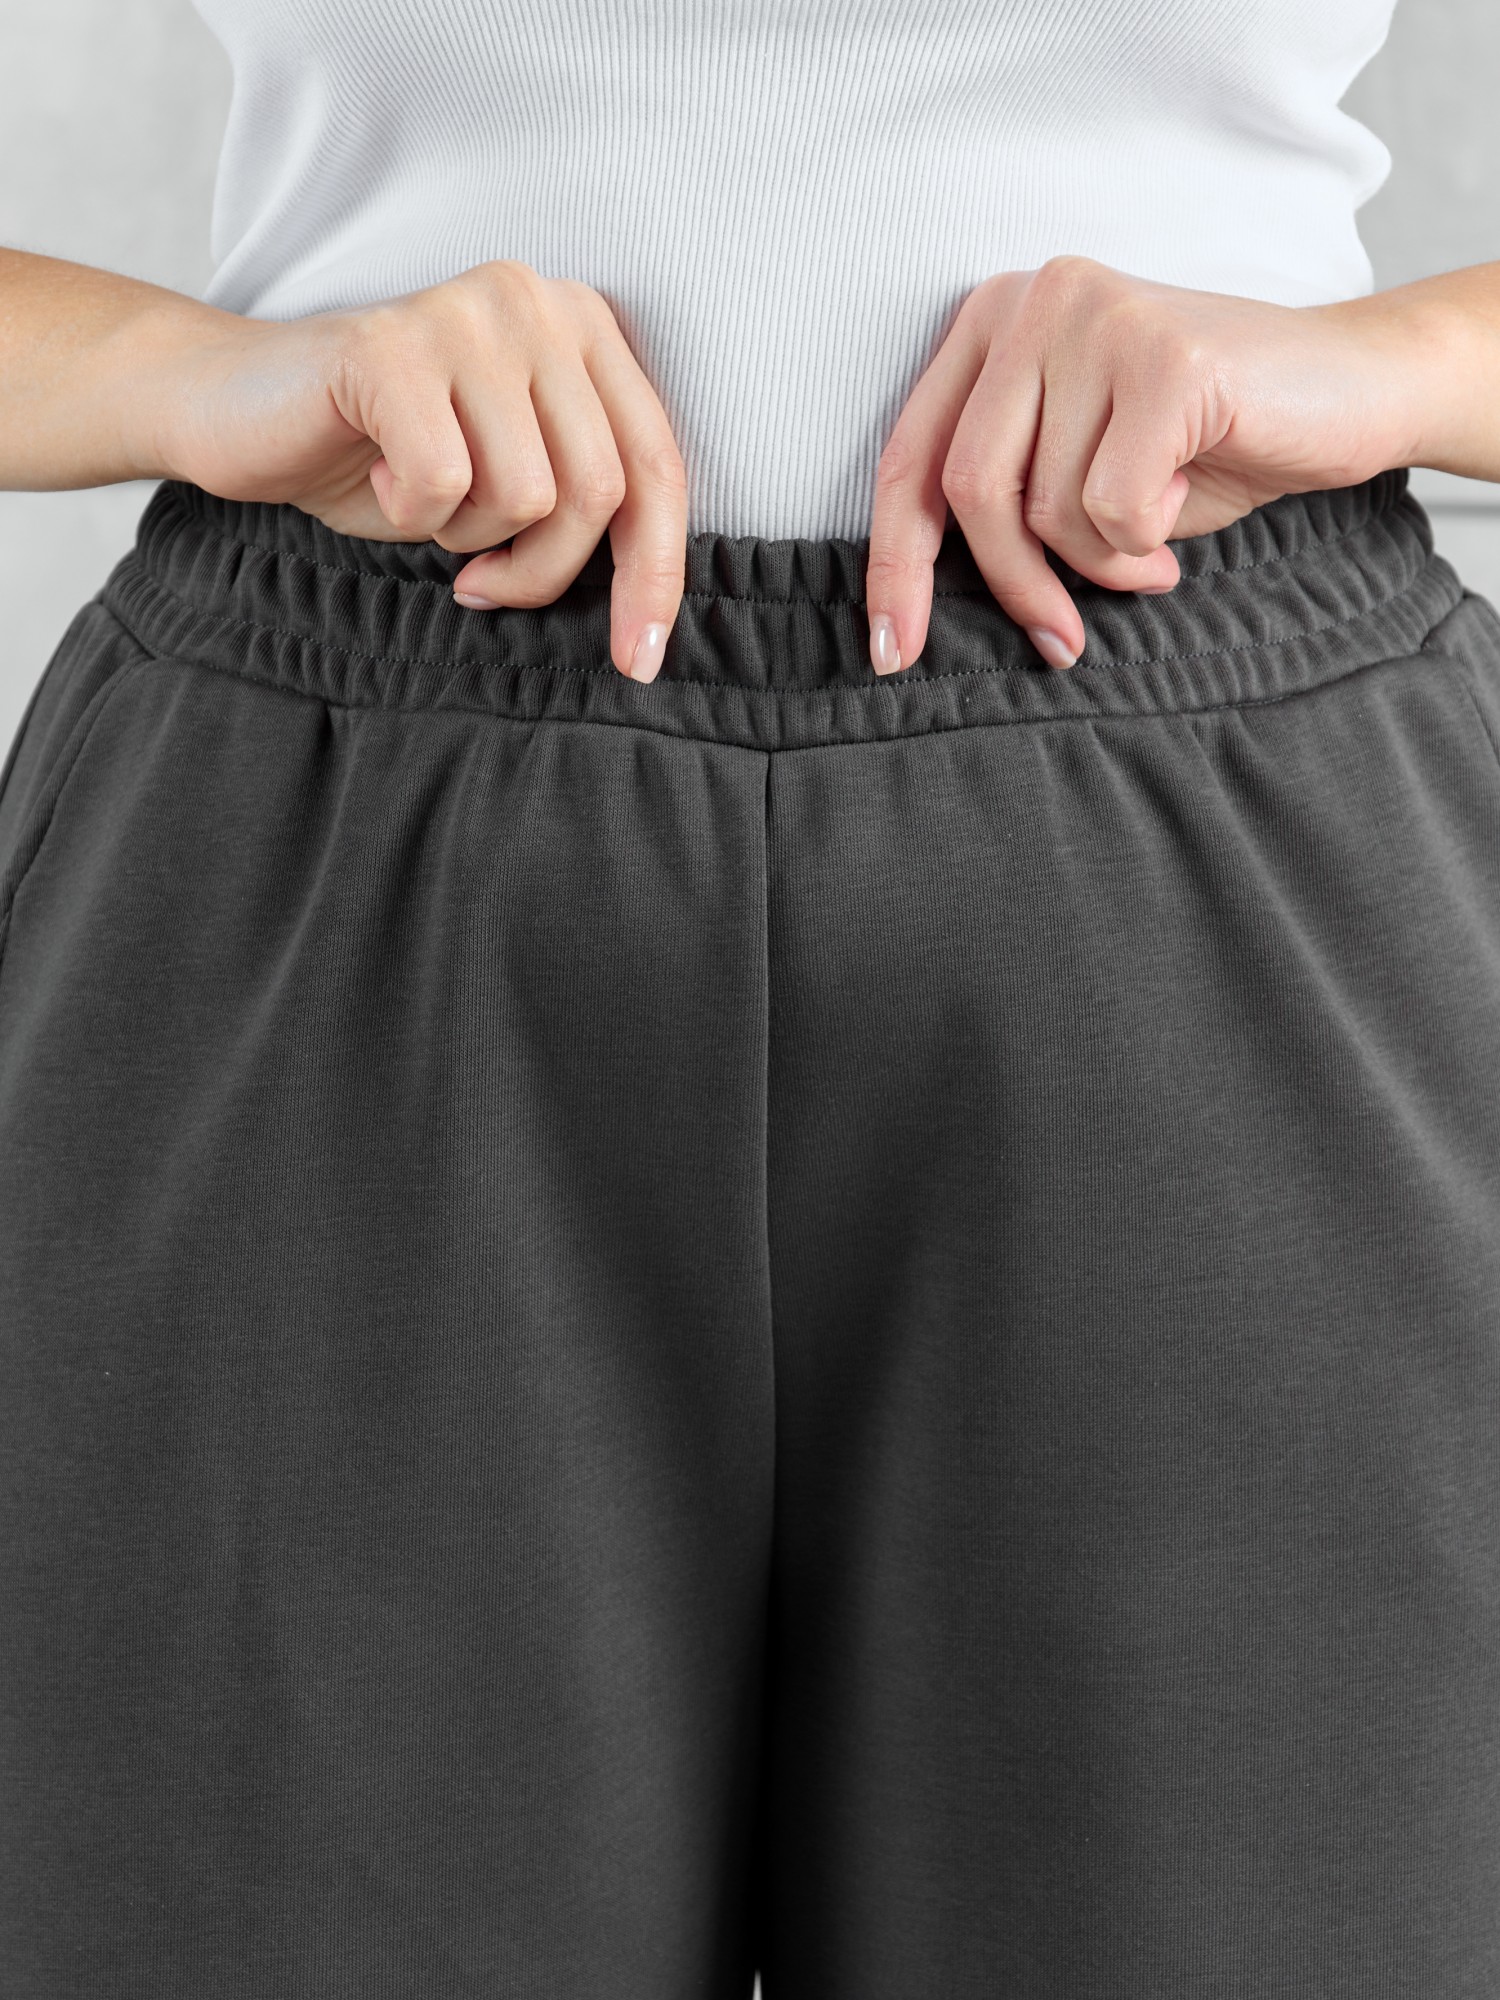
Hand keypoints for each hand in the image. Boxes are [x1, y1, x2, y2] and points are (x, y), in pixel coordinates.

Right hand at [156, 261, 686, 680]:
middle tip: (480, 580)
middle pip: (600, 490)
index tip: (641, 662)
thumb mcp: (511, 485)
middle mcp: (537, 301)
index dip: (657, 578)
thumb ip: (588, 508)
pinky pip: (445, 482)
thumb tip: (654, 616)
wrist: (237, 410)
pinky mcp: (392, 345)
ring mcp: (466, 313)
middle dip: (543, 570)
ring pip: (529, 494)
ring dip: (469, 534)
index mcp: (585, 328)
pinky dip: (413, 511)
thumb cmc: (387, 458)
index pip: (658, 467)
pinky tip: (379, 474)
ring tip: (421, 496)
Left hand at [864, 255, 1425, 673]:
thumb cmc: (1205, 444)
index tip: (891, 656)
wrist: (1355, 391)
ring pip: (1044, 506)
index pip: (908, 458)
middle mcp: (1035, 300)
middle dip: (1014, 584)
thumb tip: (910, 610)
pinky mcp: (1165, 356)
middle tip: (1062, 638)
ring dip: (1101, 562)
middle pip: (967, 488)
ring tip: (1152, 545)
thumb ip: (1000, 501)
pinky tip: (1182, 510)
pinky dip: (1145, 543)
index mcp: (995, 320)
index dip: (892, 567)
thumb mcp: (1076, 471)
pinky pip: (1112, 506)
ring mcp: (1099, 316)